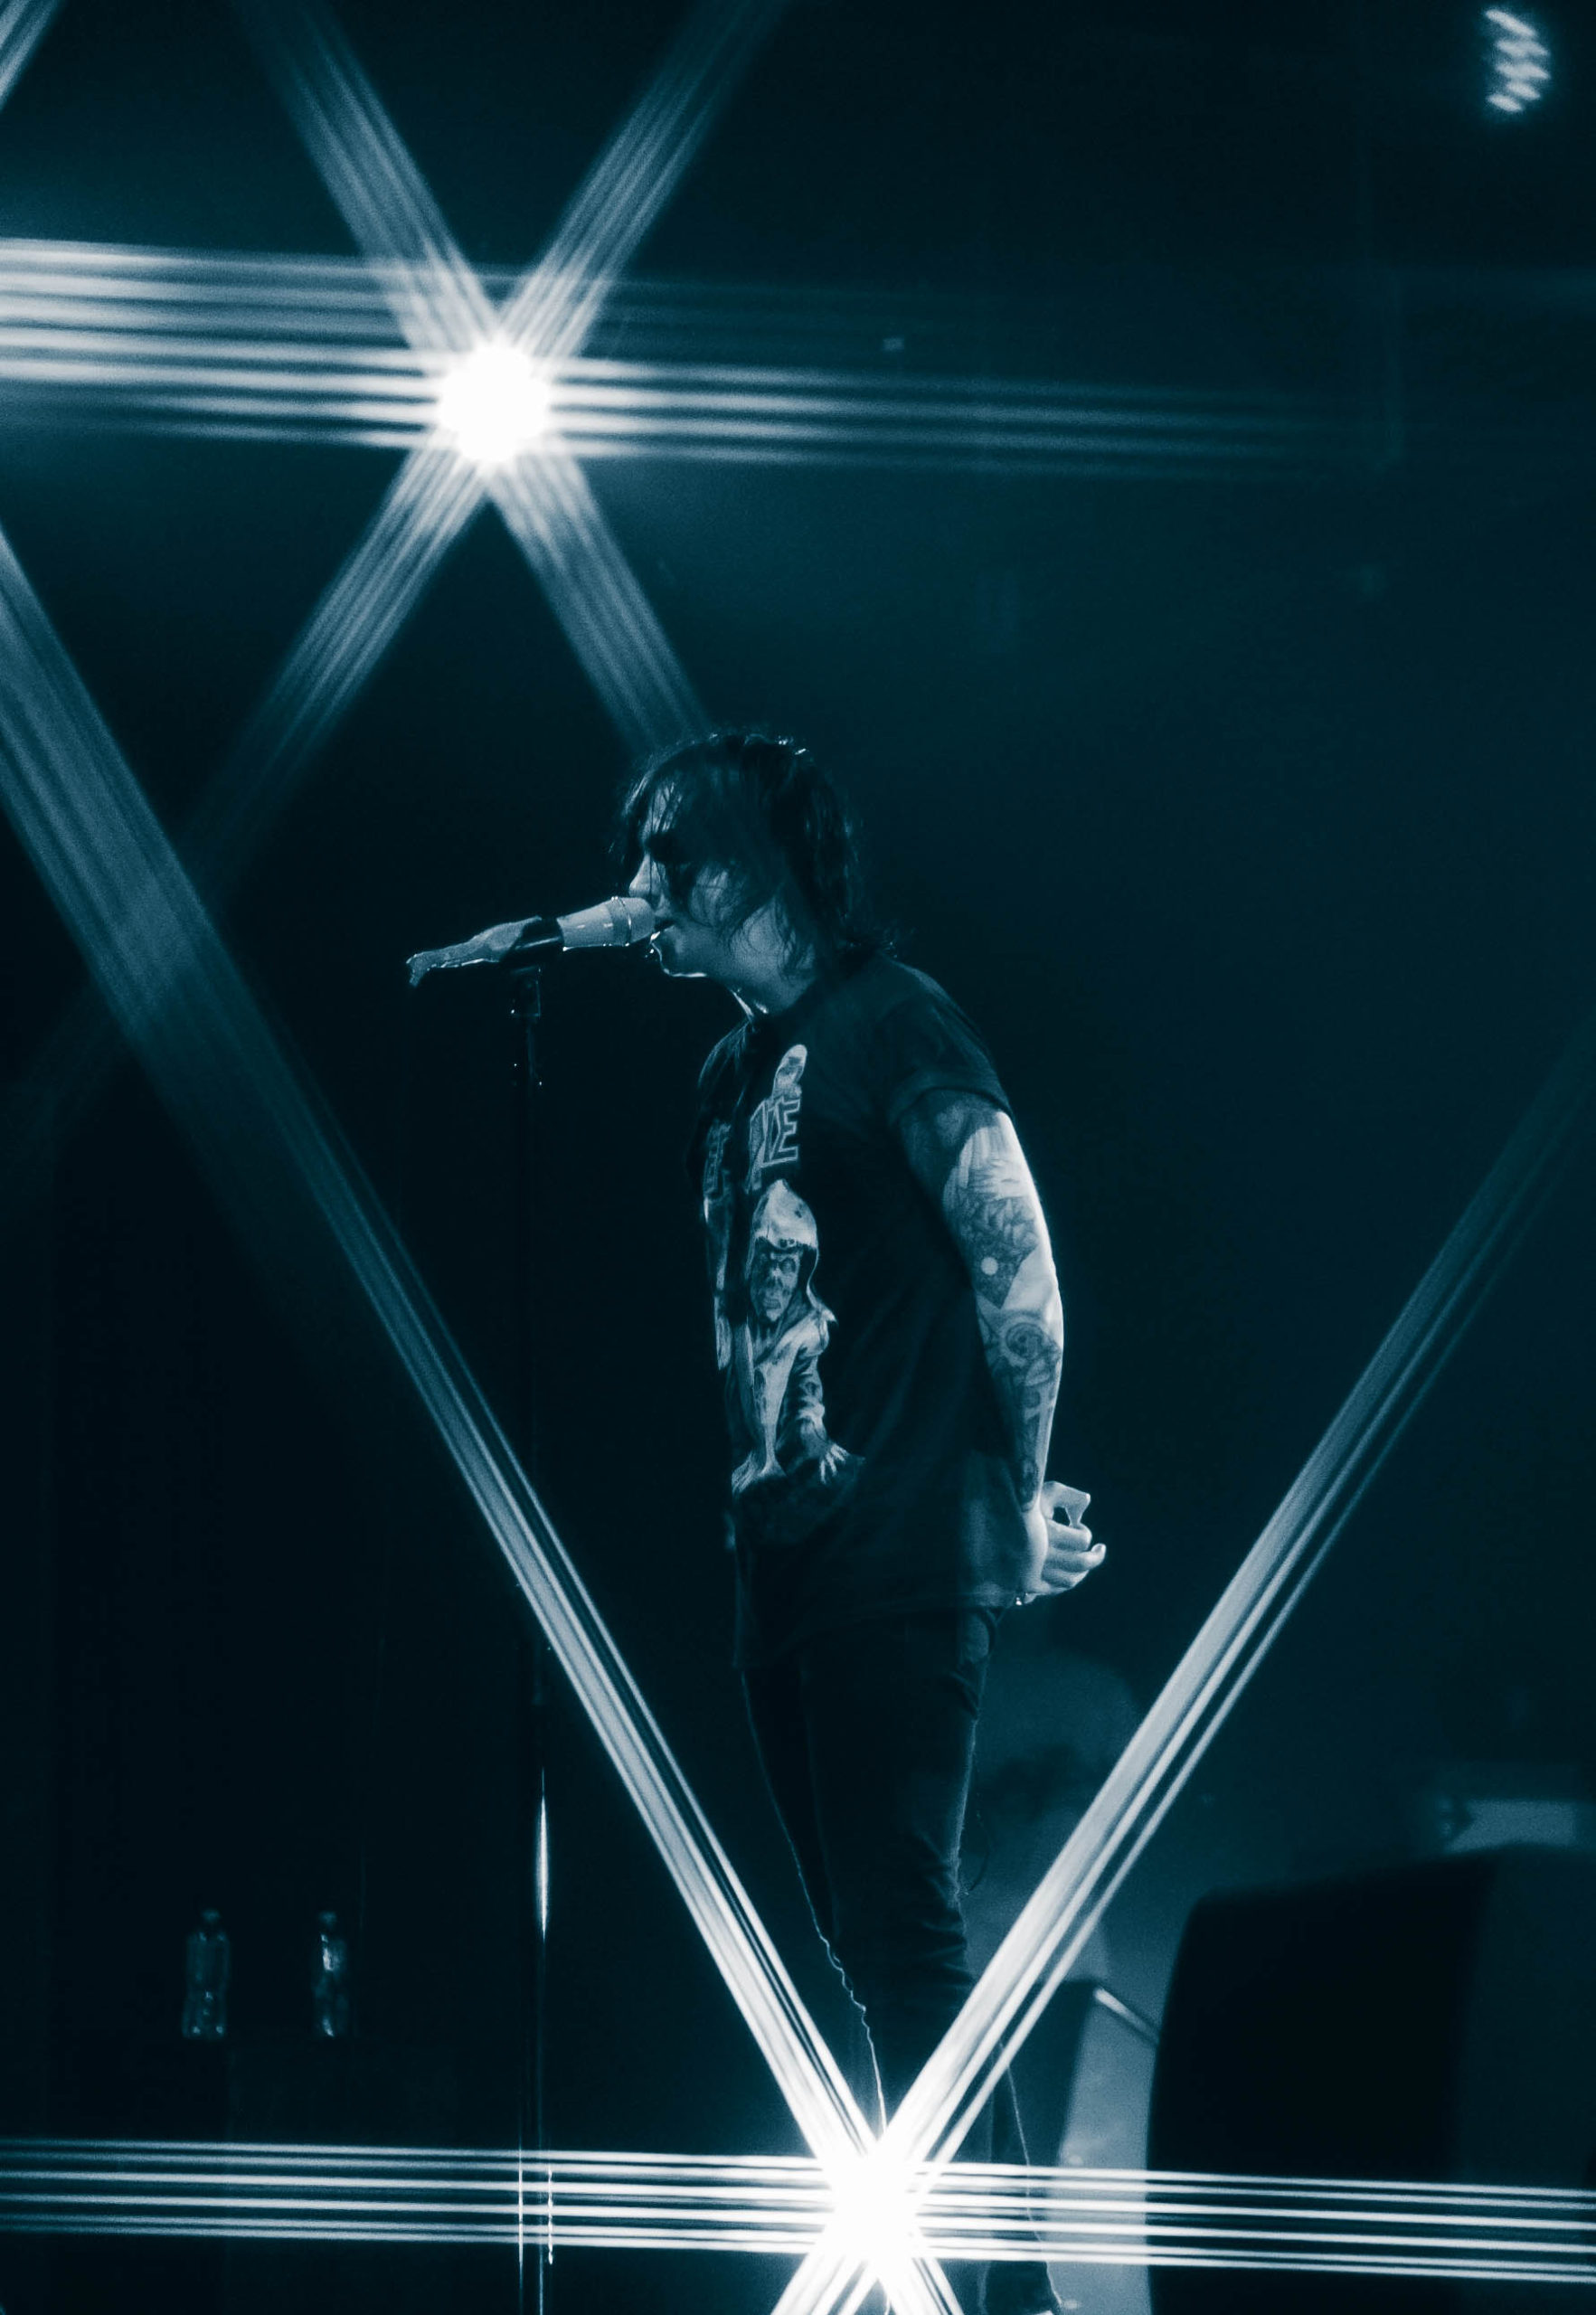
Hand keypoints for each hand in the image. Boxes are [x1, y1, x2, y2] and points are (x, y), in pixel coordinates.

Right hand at [1021, 1481, 1104, 1601]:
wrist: (984, 1528)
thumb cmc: (1017, 1506)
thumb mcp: (1040, 1492)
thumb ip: (1068, 1494)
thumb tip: (1087, 1502)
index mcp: (1044, 1531)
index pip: (1081, 1539)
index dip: (1083, 1531)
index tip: (1075, 1525)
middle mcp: (1039, 1555)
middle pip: (1081, 1563)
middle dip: (1094, 1556)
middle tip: (1098, 1549)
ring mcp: (1033, 1573)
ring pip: (1070, 1580)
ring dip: (1083, 1571)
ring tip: (1088, 1560)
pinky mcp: (1027, 1584)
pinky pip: (1055, 1589)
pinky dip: (1067, 1581)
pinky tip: (1073, 1573)